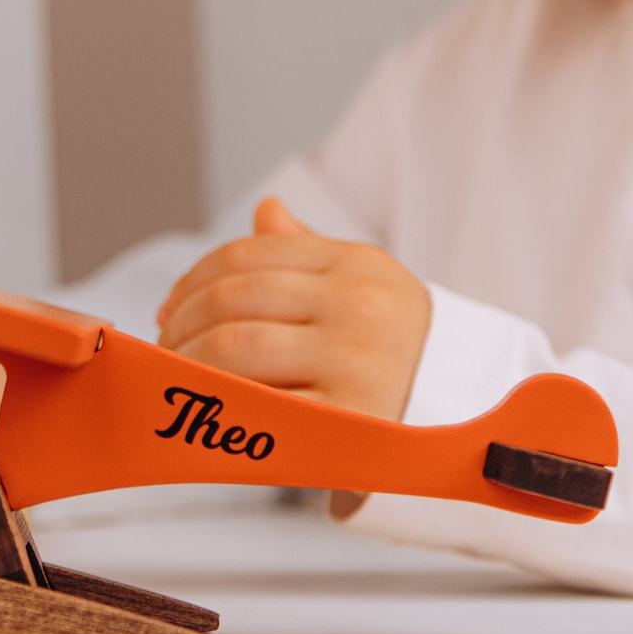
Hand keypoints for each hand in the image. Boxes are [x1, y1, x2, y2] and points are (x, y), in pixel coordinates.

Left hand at [155, 197, 430, 423]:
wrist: (470, 423)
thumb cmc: (405, 354)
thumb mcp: (371, 289)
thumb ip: (311, 254)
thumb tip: (264, 210)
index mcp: (358, 266)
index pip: (250, 255)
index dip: (194, 280)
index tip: (169, 308)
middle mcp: (359, 305)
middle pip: (233, 298)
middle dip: (181, 322)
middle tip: (162, 346)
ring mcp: (354, 360)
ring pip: (235, 346)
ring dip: (187, 361)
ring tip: (173, 375)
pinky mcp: (347, 418)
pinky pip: (260, 403)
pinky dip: (218, 403)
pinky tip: (201, 406)